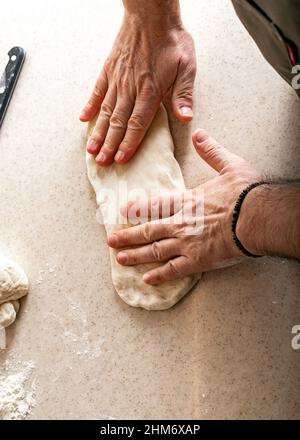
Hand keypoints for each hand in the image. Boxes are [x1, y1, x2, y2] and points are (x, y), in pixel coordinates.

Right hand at [80, 12, 195, 165]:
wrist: (151, 14)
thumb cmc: (171, 40)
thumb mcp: (187, 66)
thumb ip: (184, 94)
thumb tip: (185, 118)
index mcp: (150, 91)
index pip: (138, 124)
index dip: (129, 143)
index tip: (121, 159)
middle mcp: (130, 88)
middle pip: (118, 122)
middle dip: (110, 145)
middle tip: (102, 162)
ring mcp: (117, 79)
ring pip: (105, 111)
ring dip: (98, 132)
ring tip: (90, 149)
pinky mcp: (109, 70)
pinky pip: (97, 91)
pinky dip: (90, 105)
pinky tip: (83, 119)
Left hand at [107, 130, 261, 284]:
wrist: (259, 218)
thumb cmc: (247, 193)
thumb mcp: (230, 165)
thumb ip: (212, 151)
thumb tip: (200, 135)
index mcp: (188, 201)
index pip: (155, 204)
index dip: (137, 208)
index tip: (123, 211)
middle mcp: (181, 223)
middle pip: (148, 230)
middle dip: (128, 236)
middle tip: (111, 241)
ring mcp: (187, 243)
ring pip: (155, 251)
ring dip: (136, 256)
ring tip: (120, 259)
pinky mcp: (198, 260)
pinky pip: (174, 269)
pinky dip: (159, 275)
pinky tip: (147, 279)